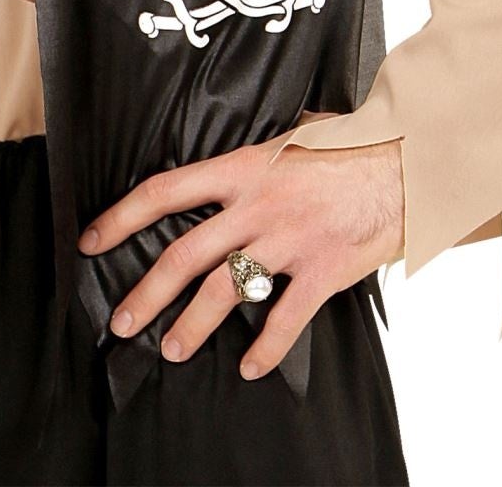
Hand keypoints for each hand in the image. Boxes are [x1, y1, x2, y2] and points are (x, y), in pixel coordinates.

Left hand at [76, 112, 403, 380]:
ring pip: (224, 291)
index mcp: (240, 168)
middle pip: (184, 255)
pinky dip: (265, 347)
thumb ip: (254, 157)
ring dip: (192, 326)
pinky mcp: (323, 270)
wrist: (409, 162)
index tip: (92, 240)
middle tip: (122, 322)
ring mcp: (289, 240)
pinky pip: (285, 318)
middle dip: (146, 293)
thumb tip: (229, 166)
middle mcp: (256, 205)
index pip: (163, 192)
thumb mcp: (290, 135)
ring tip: (170, 349)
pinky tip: (250, 366)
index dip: (121, 218)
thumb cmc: (349, 145)